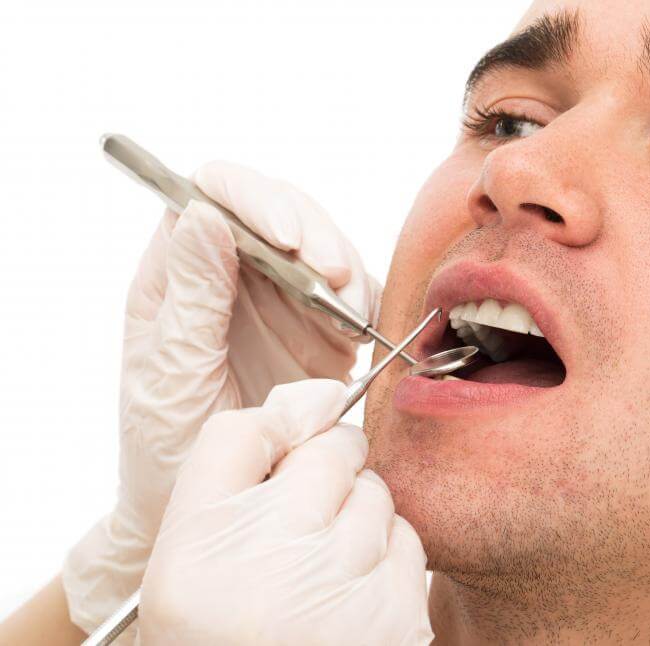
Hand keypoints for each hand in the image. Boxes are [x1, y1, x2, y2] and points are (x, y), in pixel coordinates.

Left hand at [63, 163, 380, 636]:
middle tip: (334, 280)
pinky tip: (362, 330)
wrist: (213, 506)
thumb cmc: (168, 448)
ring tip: (350, 318)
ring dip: (344, 273)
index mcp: (179, 274)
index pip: (213, 195)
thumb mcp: (172, 375)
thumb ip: (191, 297)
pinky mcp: (318, 327)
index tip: (287, 238)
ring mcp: (278, 298)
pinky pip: (352, 294)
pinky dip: (366, 303)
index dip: (254, 200)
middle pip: (279, 211)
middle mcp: (231, 273)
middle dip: (314, 236)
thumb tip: (203, 214)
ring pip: (322, 247)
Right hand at [138, 379, 432, 645]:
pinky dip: (385, 558)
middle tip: (299, 533)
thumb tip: (319, 393)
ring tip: (322, 573)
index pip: (259, 430)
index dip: (282, 444)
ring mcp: (346, 590)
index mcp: (203, 543)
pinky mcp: (399, 615)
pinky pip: (407, 541)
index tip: (283, 470)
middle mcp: (274, 561)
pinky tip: (352, 597)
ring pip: (377, 495)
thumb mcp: (192, 546)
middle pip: (335, 453)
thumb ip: (240, 454)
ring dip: (358, 519)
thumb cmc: (221, 627)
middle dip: (326, 477)